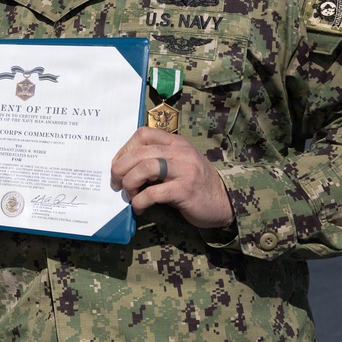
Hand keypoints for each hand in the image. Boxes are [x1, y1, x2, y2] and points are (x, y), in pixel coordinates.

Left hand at [110, 126, 233, 228]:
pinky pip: (153, 193)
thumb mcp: (179, 163)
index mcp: (176, 142)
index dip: (124, 149)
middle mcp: (180, 152)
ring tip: (129, 194)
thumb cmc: (196, 183)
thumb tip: (123, 168)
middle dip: (120, 168)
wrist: (225, 201)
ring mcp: (184, 170)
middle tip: (116, 183)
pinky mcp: (185, 190)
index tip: (118, 165)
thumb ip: (157, 159)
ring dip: (129, 183)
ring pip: (144, 168)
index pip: (143, 134)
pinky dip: (140, 201)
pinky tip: (139, 207)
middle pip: (139, 152)